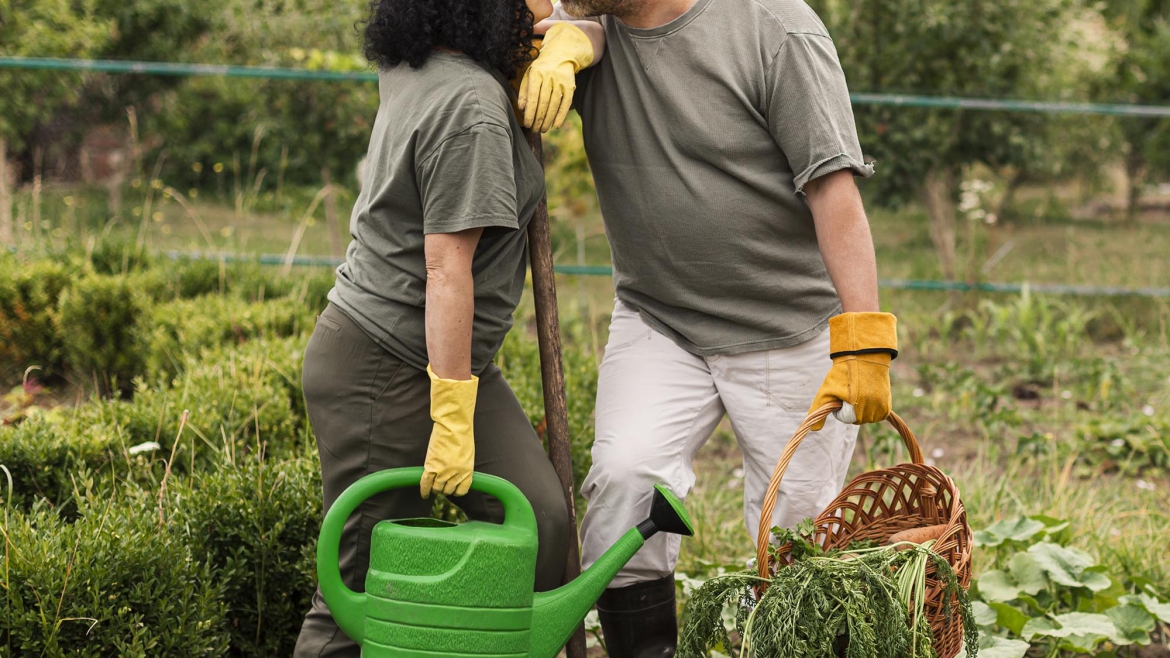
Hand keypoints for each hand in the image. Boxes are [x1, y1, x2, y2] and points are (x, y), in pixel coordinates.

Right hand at [420, 365, 476, 496]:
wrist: (454, 425)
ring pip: (436, 488)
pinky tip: (424, 494)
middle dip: (444, 489)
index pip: (461, 490)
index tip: (452, 490)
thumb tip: (456, 475)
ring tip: (432, 487)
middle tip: (440, 486)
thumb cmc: (462, 436)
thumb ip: (462, 467)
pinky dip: (424, 490)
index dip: (456, 491)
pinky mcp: (431, 467)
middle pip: (447, 490)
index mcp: (467, 472)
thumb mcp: (467, 455)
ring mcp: (442, 472)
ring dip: (434, 489)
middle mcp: (455, 475)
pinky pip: (425, 483)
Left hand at [517, 22, 593, 132]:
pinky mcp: (570, 86)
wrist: (561, 55)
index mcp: (536, 73)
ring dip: (548, 120)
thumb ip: (524, 91)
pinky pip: (566, 104)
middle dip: (538, 119)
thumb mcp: (529, 75)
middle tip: (534, 130)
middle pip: (543, 103)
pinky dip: (561, 116)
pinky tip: (555, 125)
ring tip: (543, 130)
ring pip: (554, 105)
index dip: (530, 112)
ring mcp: (561, 82)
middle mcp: (549, 77)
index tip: (527, 123)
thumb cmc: (541, 69)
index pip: (533, 97)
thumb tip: (521, 108)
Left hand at [808, 312, 897, 430]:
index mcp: (855, 405)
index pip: (846, 418)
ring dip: (863, 410)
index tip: (842, 393)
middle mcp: (870, 407)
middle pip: (858, 420)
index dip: (841, 407)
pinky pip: (879, 415)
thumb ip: (819, 411)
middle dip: (852, 409)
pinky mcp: (887, 404)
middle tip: (851, 392)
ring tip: (860, 393)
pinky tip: (869, 397)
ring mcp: (881, 406)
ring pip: (868, 418)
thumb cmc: (842, 374)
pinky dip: (874, 409)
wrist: (863, 358)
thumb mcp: (826, 391)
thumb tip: (815, 431)